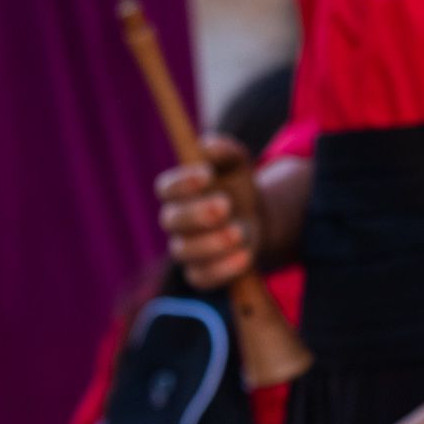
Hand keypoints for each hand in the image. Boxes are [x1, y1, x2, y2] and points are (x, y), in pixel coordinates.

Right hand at [155, 134, 264, 290]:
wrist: (257, 219)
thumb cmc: (238, 186)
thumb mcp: (237, 163)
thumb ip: (223, 151)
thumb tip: (208, 146)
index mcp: (178, 192)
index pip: (166, 188)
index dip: (182, 182)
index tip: (207, 174)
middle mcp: (176, 222)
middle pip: (171, 221)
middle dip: (197, 214)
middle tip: (224, 205)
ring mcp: (187, 249)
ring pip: (184, 252)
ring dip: (212, 243)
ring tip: (239, 231)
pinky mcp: (201, 273)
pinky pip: (202, 278)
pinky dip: (222, 270)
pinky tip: (245, 257)